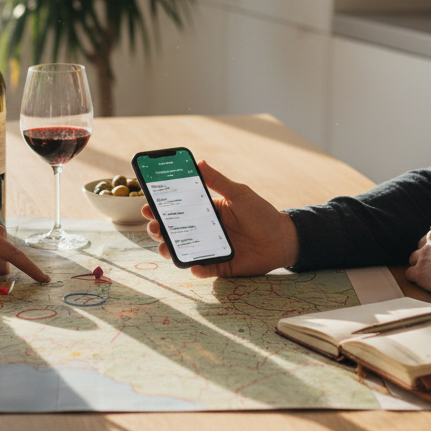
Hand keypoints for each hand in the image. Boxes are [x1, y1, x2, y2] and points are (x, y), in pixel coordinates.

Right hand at [143, 160, 298, 278]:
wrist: (283, 240)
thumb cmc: (262, 214)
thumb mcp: (240, 194)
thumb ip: (219, 181)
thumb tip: (199, 162)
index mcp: (207, 211)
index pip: (179, 208)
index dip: (161, 207)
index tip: (147, 204)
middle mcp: (205, 230)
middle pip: (175, 231)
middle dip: (160, 229)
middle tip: (154, 226)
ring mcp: (211, 249)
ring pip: (184, 251)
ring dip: (172, 250)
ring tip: (166, 248)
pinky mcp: (221, 266)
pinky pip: (205, 268)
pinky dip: (197, 268)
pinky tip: (193, 265)